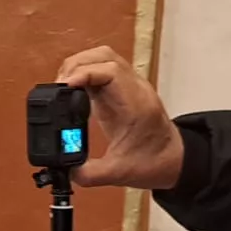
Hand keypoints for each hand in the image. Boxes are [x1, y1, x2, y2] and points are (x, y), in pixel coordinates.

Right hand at [56, 46, 183, 190]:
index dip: (84, 72)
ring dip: (79, 65)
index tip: (64, 86)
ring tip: (62, 85)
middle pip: (104, 56)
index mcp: (136, 104)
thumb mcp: (119, 173)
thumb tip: (66, 169)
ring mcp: (128, 86)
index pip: (111, 71)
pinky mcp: (120, 89)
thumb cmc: (154, 162)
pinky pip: (100, 69)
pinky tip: (72, 89)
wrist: (173, 161)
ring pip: (102, 57)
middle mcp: (134, 89)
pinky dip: (83, 73)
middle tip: (58, 87)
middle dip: (76, 66)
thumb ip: (90, 173)